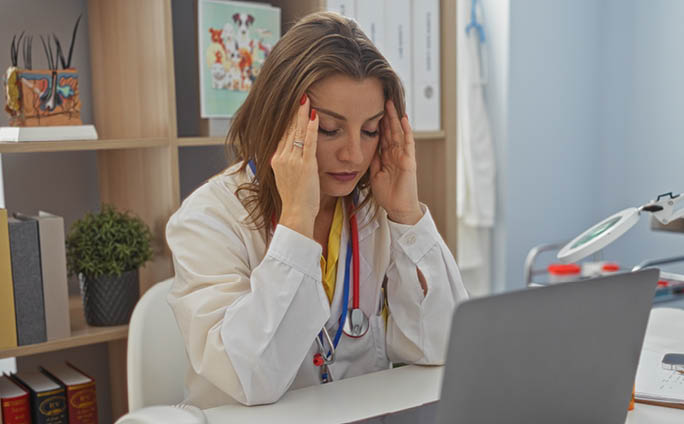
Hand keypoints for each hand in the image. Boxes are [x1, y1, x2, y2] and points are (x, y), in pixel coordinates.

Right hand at [271, 94, 319, 237]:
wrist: (296, 214)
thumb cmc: (295, 200)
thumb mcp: (286, 178)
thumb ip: (287, 163)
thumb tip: (289, 154)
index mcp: (276, 160)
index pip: (283, 133)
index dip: (288, 118)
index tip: (292, 105)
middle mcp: (282, 158)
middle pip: (288, 129)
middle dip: (294, 111)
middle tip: (300, 93)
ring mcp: (293, 161)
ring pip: (297, 132)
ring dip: (302, 114)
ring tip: (306, 98)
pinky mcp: (305, 166)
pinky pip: (309, 143)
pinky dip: (312, 128)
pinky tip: (315, 116)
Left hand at [370, 100, 422, 224]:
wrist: (398, 209)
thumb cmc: (388, 194)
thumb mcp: (374, 174)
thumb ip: (372, 160)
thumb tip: (365, 147)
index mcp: (386, 156)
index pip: (381, 135)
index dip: (376, 122)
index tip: (369, 108)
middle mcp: (395, 153)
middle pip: (389, 130)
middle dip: (385, 115)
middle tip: (381, 98)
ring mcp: (403, 156)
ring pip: (398, 132)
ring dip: (394, 118)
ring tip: (391, 103)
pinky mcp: (409, 161)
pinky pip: (408, 143)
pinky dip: (406, 131)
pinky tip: (403, 119)